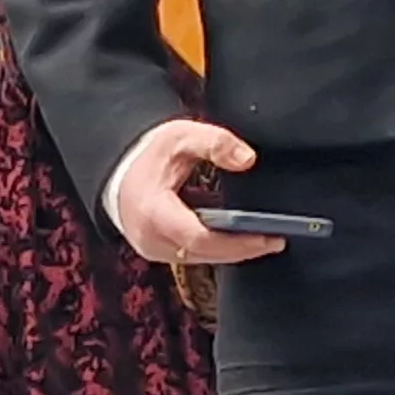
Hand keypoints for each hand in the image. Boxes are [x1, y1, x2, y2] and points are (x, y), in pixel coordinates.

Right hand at [110, 119, 284, 267]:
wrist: (118, 169)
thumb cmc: (148, 154)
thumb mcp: (181, 136)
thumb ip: (215, 143)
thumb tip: (247, 160)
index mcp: (154, 211)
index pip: (200, 237)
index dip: (236, 242)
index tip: (267, 237)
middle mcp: (151, 238)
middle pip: (205, 253)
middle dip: (242, 250)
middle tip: (275, 241)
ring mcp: (153, 249)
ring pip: (201, 258)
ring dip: (232, 252)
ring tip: (265, 240)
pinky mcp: (159, 252)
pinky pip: (193, 255)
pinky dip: (217, 248)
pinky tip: (239, 238)